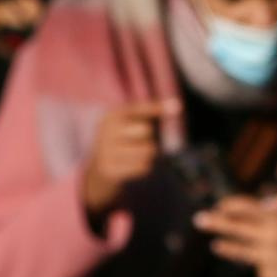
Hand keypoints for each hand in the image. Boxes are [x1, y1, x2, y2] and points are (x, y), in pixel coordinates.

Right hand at [81, 99, 179, 222]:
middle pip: (146, 130)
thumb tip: (177, 106)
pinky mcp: (109, 170)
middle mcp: (105, 131)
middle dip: (148, 137)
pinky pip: (143, 167)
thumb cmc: (123, 140)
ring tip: (132, 155)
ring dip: (148, 154)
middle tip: (134, 142)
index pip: (138, 108)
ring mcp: (105, 151)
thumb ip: (153, 111)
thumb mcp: (131, 122)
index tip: (178, 107)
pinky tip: (129, 166)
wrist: (98, 170)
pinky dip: (142, 167)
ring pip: (148, 150)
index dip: (157, 108)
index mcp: (111, 116)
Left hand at [196, 191, 276, 276]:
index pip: (249, 208)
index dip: (232, 205)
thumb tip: (267, 199)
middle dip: (216, 223)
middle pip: (237, 228)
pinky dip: (266, 266)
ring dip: (226, 246)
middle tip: (198, 219)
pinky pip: (261, 269)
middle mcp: (269, 239)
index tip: (220, 204)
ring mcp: (266, 260)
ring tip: (215, 245)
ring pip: (240, 251)